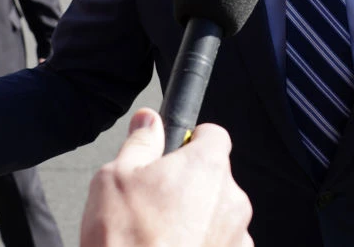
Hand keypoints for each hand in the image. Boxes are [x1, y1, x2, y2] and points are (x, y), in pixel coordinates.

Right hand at [80, 108, 252, 246]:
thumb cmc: (125, 239)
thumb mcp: (116, 176)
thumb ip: (140, 142)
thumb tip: (149, 119)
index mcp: (207, 166)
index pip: (214, 134)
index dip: (191, 140)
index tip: (173, 153)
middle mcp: (232, 198)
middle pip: (216, 176)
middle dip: (191, 184)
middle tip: (155, 200)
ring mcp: (237, 235)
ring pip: (219, 213)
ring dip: (198, 218)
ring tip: (160, 234)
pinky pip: (222, 244)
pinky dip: (203, 246)